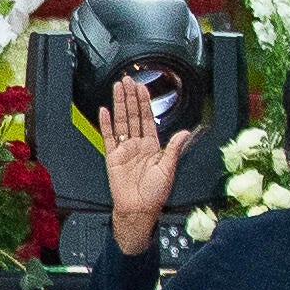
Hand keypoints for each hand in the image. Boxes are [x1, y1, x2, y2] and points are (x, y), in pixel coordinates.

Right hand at [98, 72, 185, 249]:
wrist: (138, 209)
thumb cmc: (154, 194)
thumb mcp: (169, 169)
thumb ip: (174, 148)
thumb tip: (185, 132)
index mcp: (153, 146)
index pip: (148, 119)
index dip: (146, 102)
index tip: (143, 87)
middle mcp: (138, 145)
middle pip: (133, 116)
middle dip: (131, 97)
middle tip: (128, 80)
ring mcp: (124, 150)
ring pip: (122, 122)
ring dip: (119, 104)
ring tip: (117, 88)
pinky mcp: (112, 157)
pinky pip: (108, 137)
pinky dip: (106, 123)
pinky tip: (104, 111)